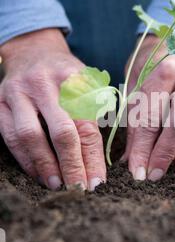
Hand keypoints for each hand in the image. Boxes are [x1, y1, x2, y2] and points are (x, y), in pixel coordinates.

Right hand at [0, 29, 105, 190]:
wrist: (34, 52)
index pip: (86, 124)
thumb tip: (98, 164)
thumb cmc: (68, 76)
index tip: (98, 181)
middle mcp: (45, 83)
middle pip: (61, 132)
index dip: (93, 157)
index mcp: (75, 78)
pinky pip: (9, 137)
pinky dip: (24, 159)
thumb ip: (97, 115)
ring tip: (57, 186)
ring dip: (44, 166)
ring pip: (30, 136)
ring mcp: (19, 91)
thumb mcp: (89, 84)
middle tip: (79, 190)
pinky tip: (37, 174)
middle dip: (72, 166)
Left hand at [123, 35, 174, 180]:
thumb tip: (132, 163)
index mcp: (165, 67)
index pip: (152, 116)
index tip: (136, 171)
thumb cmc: (146, 70)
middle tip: (152, 174)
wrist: (170, 44)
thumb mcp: (133, 90)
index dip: (142, 148)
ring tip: (165, 161)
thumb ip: (134, 125)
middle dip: (164, 154)